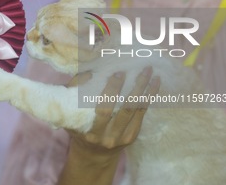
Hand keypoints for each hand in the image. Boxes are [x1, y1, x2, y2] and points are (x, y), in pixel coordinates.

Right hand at [58, 66, 159, 184]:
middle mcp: (108, 137)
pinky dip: (149, 97)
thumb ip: (74, 94)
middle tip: (139, 70)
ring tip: (149, 72)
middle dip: (133, 89)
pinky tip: (154, 83)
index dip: (111, 92)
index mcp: (91, 132)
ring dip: (144, 90)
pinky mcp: (132, 136)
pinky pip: (142, 113)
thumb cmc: (79, 129)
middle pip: (124, 110)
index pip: (103, 111)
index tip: (118, 74)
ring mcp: (122, 138)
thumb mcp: (70, 115)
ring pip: (135, 110)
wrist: (93, 155)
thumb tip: (89, 73)